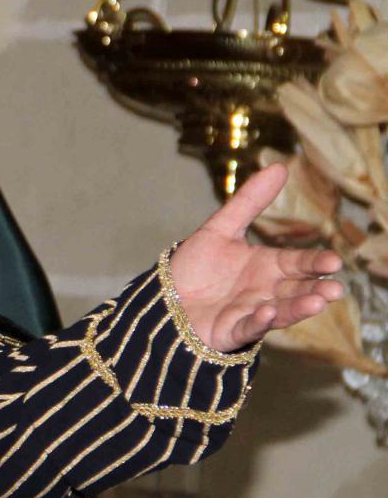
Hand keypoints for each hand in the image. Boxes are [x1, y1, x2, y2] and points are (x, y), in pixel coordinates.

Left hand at [170, 162, 345, 351]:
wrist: (163, 299)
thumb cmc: (195, 267)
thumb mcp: (220, 229)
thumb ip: (250, 202)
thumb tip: (281, 166)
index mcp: (267, 268)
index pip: (298, 264)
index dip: (315, 263)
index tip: (334, 262)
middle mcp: (265, 291)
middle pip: (296, 290)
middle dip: (316, 289)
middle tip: (334, 288)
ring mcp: (250, 313)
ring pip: (281, 312)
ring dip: (298, 308)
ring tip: (317, 301)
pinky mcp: (231, 331)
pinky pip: (248, 327)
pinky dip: (259, 321)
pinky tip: (267, 311)